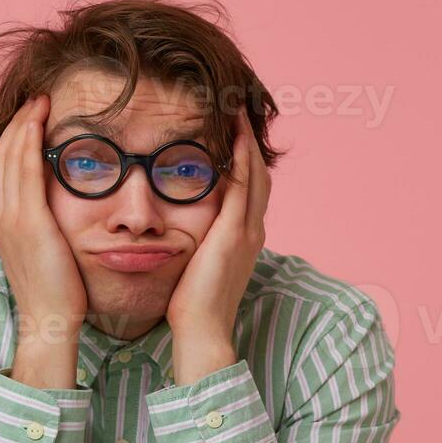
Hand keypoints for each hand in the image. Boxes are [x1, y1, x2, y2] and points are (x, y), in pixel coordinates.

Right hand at [0, 94, 87, 388]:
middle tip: (36, 100)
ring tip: (40, 102)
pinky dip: (30, 142)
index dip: (16, 141)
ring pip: (11, 157)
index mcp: (7, 224)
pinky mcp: (29, 222)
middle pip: (4, 157)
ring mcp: (12, 218)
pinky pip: (26, 170)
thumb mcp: (48, 257)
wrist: (49, 322)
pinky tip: (41, 123)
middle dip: (18, 125)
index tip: (33, 120)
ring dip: (24, 125)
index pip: (6, 170)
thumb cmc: (57, 296)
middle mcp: (4, 216)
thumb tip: (60, 222)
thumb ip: (48, 234)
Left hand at [167, 109, 270, 384]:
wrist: (202, 331)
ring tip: (238, 111)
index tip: (235, 134)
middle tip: (241, 111)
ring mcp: (246, 231)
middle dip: (251, 142)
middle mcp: (252, 231)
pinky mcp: (234, 233)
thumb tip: (181, 234)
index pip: (250, 190)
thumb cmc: (192, 307)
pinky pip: (243, 184)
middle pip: (260, 175)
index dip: (246, 160)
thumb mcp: (198, 268)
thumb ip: (198, 247)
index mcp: (244, 239)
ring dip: (248, 140)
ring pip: (255, 173)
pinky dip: (241, 156)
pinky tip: (234, 134)